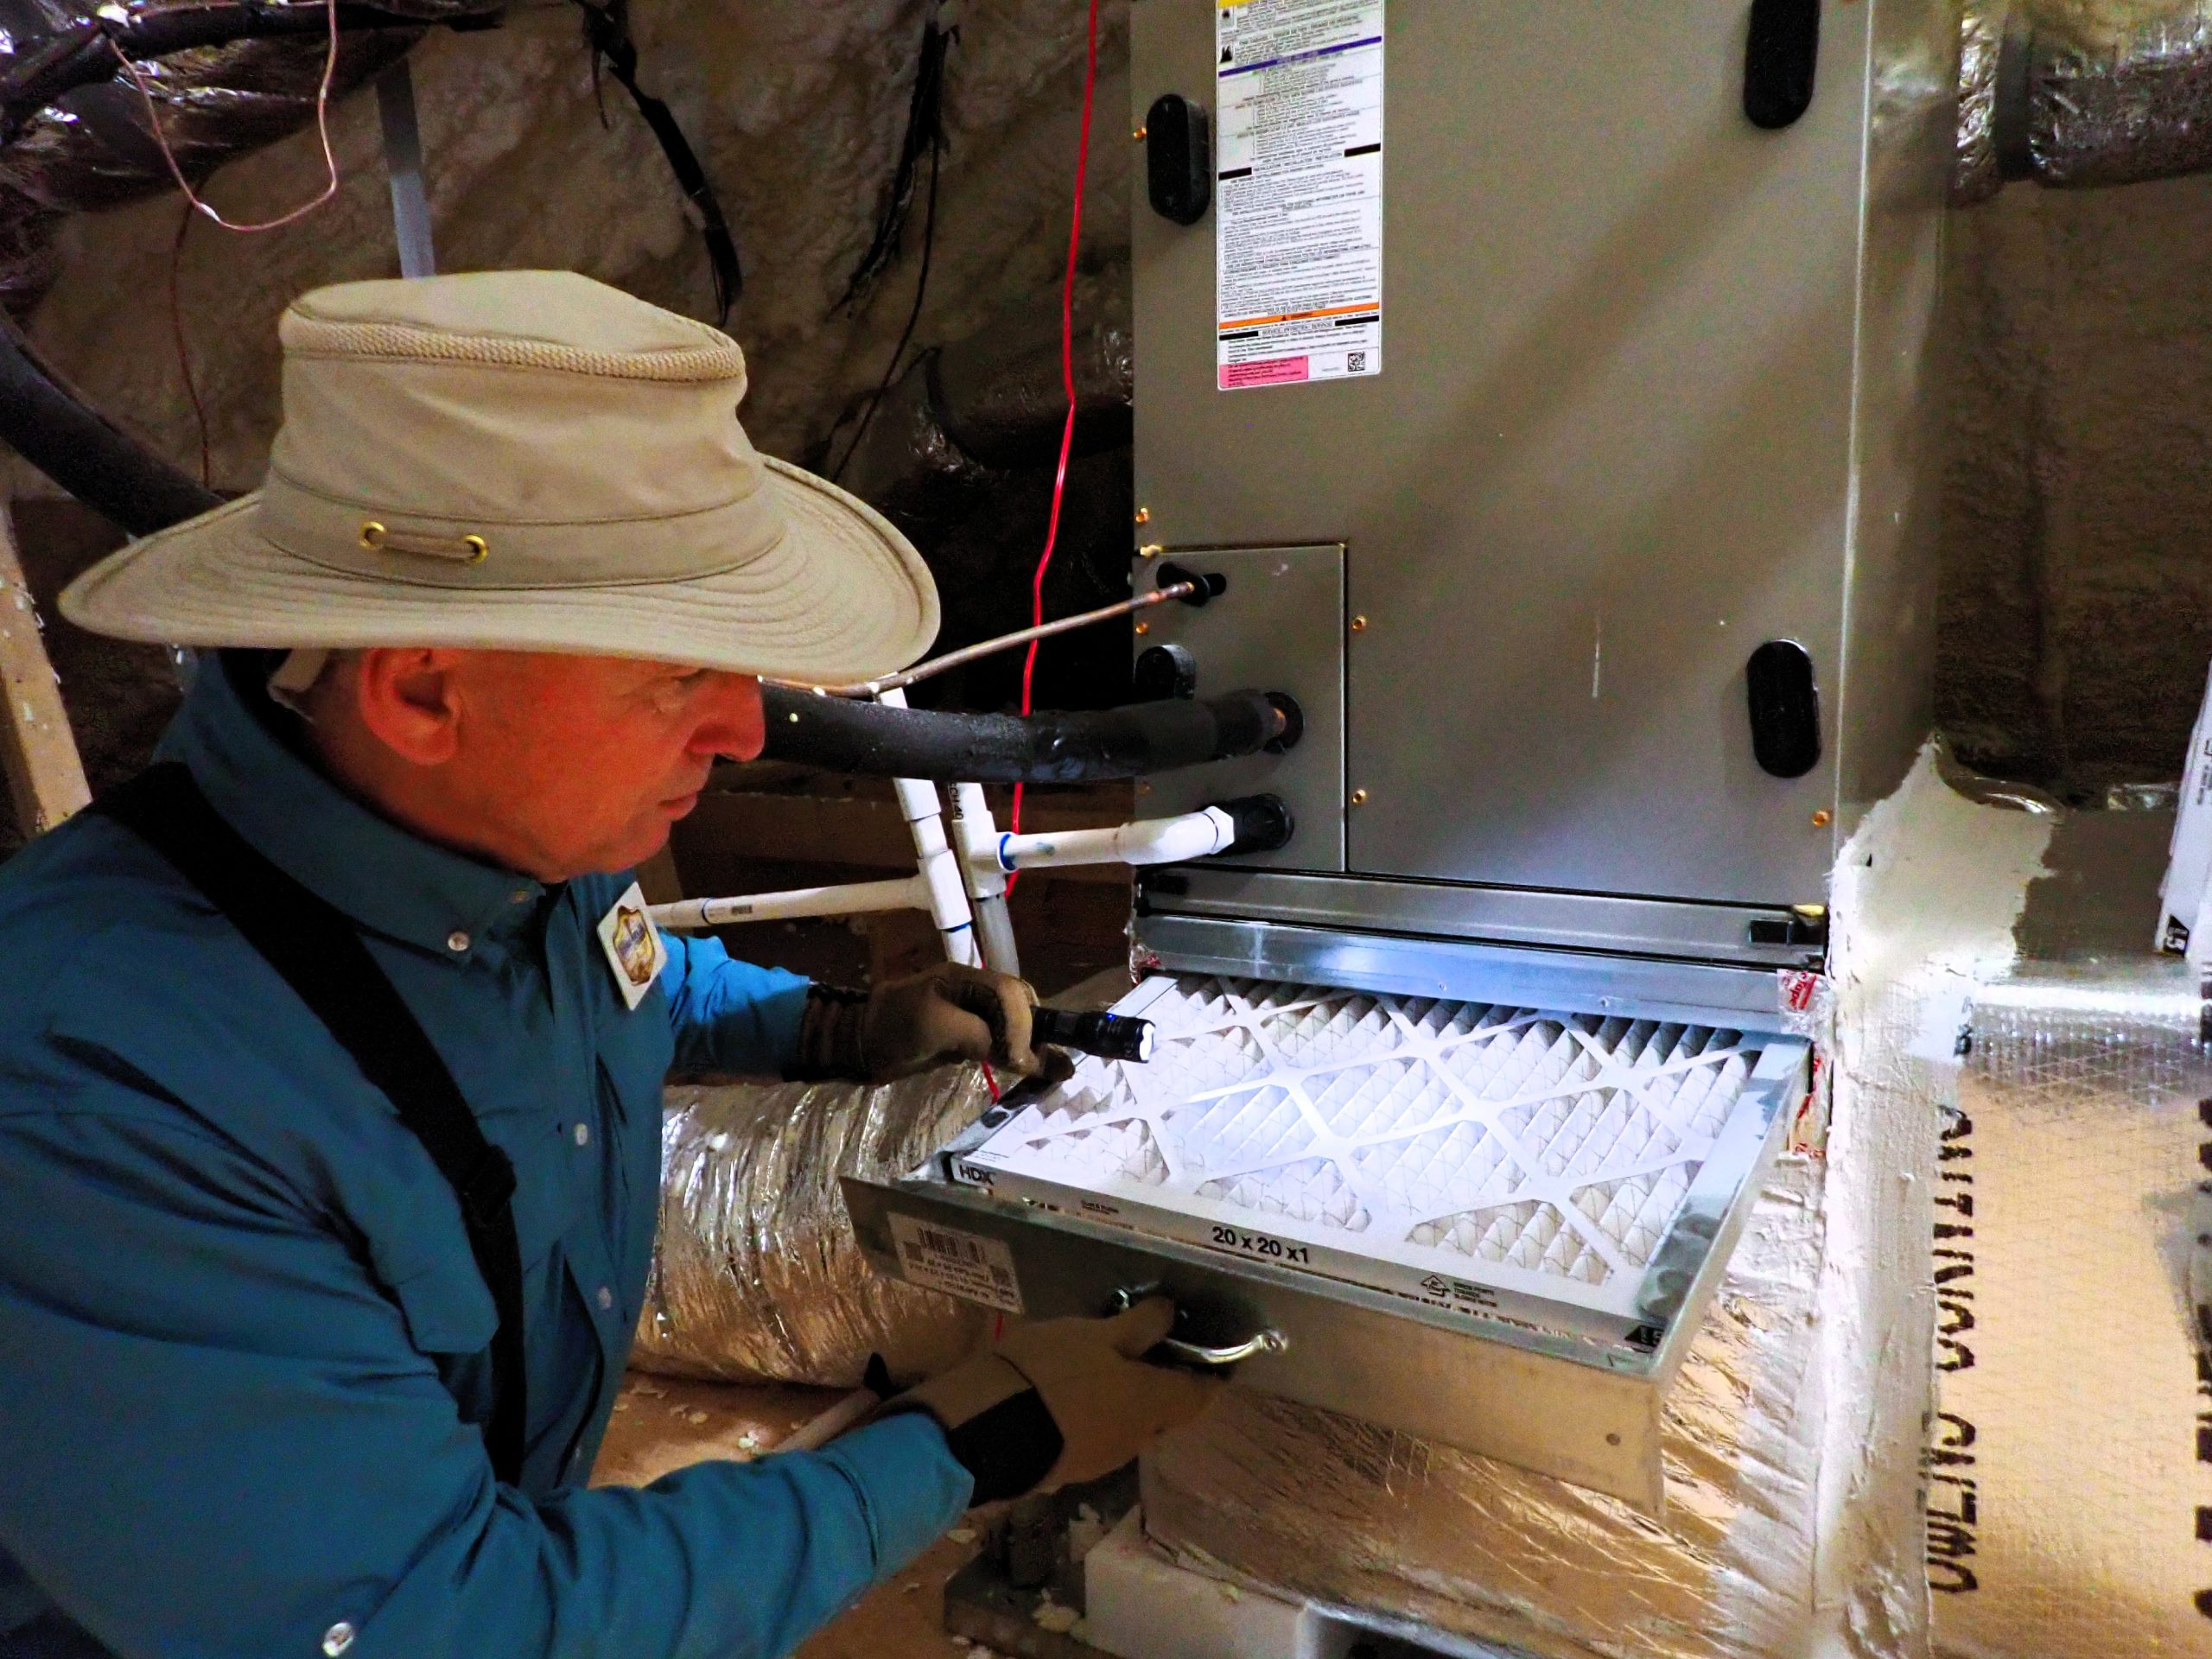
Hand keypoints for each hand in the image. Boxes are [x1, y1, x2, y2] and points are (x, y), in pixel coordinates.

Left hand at [862, 962, 1041, 1081]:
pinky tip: (1017, 1068)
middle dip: (1032, 1032)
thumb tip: (1025, 1060)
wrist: (858, 1046)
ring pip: (1012, 1022)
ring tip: (1038, 1069)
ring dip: (1027, 1043)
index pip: (1010, 993)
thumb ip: (981, 1037)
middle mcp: (971, 990)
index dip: (1023, 1024)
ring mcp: (967, 1012)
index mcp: (964, 978)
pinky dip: (1011, 1053)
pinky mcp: (963, 1034)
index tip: (1022, 1059)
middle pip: (1018, 1004)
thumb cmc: (894, 1030)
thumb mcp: (938, 1028)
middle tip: (1040, 1065)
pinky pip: (998, 1038)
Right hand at [889, 1298, 1223, 1501]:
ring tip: (1102, 1366)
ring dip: (1125, 1400)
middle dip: (1162, 1385)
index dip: (1207, 1374)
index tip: (1203, 1353)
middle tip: (1147, 1350)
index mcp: (1153, 1404)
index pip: (1202, 1395)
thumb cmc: (1050, 1371)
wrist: (986, 1431)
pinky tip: (1070, 1392)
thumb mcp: (1094, 1335)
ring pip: (1129, 1426)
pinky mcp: (1068, 1467)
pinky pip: (1095, 1436)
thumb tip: (1172, 1314)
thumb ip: (1138, 1326)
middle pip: (1165, 1413)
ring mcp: (1102, 1459)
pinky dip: (1094, 1414)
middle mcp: (1137, 1439)